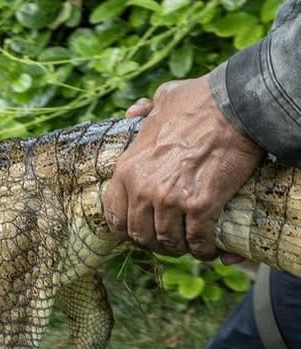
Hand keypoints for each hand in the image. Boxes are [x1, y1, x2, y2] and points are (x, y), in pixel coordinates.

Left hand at [103, 75, 262, 259]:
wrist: (234, 106)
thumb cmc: (199, 101)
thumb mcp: (162, 99)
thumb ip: (144, 110)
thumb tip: (132, 112)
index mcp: (127, 169)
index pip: (114, 215)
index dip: (127, 228)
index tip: (141, 230)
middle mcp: (143, 189)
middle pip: (140, 235)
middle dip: (155, 242)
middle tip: (169, 240)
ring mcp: (170, 199)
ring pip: (168, 242)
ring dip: (180, 247)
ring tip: (190, 245)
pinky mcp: (200, 206)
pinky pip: (197, 240)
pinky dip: (204, 249)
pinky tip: (210, 248)